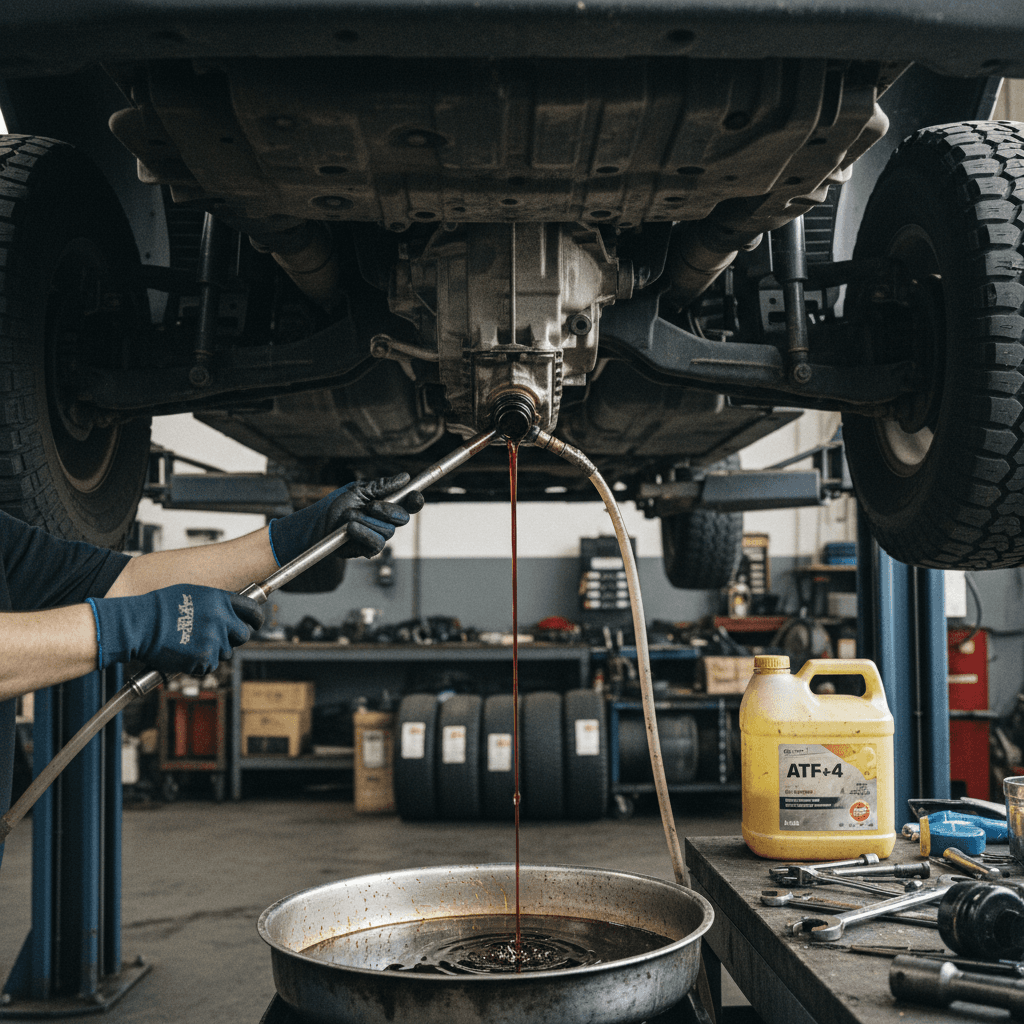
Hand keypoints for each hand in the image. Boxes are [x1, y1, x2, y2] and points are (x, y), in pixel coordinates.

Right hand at [88, 584, 263, 674]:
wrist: (139, 625)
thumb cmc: (159, 608)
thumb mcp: (193, 594)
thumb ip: (216, 603)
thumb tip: (230, 611)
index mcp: (220, 600)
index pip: (253, 610)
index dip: (256, 619)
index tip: (255, 623)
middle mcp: (222, 619)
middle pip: (242, 635)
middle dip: (232, 638)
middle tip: (215, 638)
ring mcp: (214, 639)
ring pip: (225, 652)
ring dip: (213, 651)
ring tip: (190, 643)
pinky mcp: (205, 658)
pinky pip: (209, 665)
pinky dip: (199, 663)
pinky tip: (184, 653)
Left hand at [268, 473, 424, 566]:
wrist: (317, 524)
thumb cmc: (337, 505)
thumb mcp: (358, 490)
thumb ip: (381, 486)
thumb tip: (404, 478)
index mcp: (387, 504)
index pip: (409, 503)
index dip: (415, 500)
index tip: (414, 495)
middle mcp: (386, 521)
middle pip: (402, 518)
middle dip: (388, 510)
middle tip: (370, 506)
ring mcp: (380, 536)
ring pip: (387, 530)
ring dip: (366, 521)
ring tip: (348, 517)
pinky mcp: (370, 550)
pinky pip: (376, 543)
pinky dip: (362, 533)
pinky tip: (350, 528)